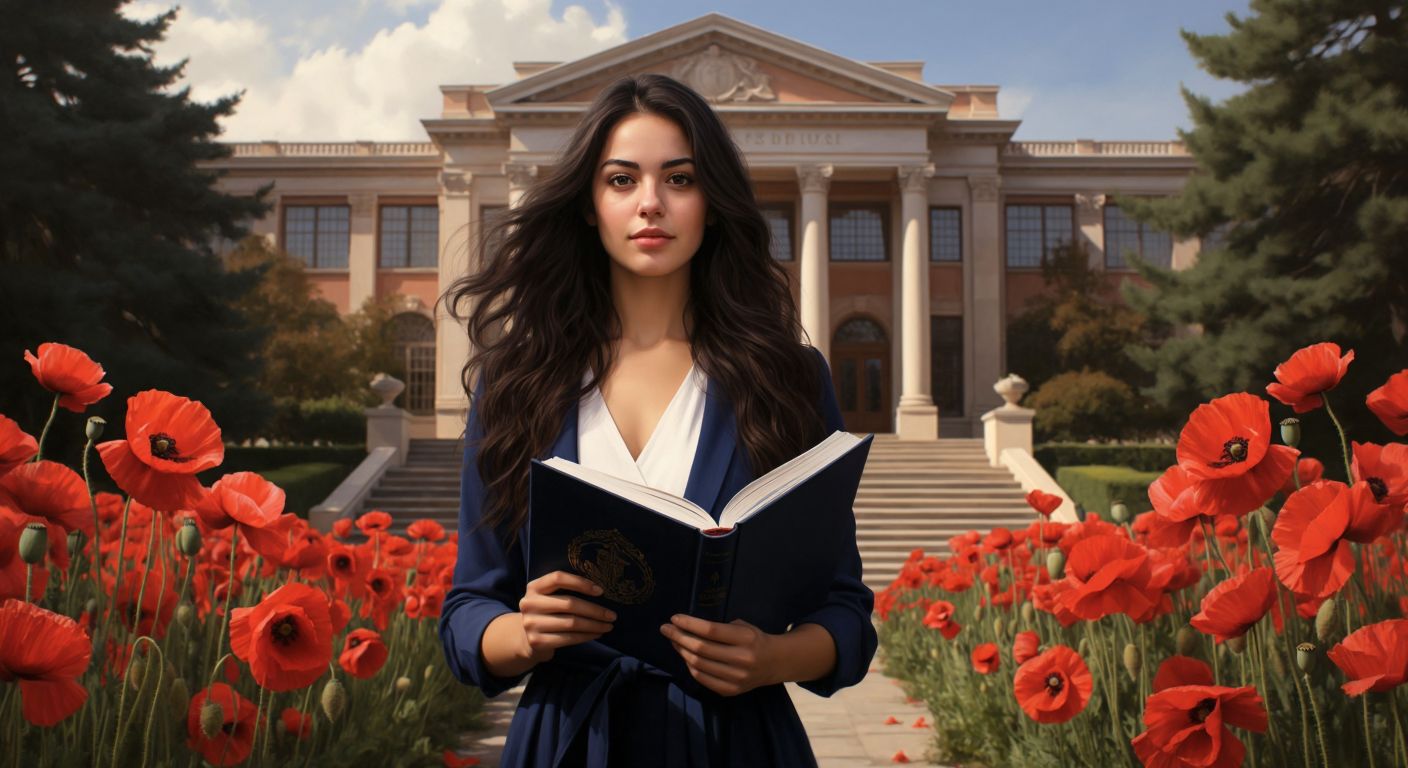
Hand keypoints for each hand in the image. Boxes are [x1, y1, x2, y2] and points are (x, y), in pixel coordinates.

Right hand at [519, 570, 615, 662]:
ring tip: (608, 626)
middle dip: (595, 610)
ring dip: (594, 625)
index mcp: (534, 587)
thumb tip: (599, 591)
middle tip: (612, 615)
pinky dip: (586, 636)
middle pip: (569, 603)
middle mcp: (529, 603)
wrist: (525, 638)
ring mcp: (531, 624)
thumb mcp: (548, 597)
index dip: (580, 583)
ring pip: (571, 623)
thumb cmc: (546, 613)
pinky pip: (568, 638)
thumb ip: (565, 591)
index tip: (600, 591)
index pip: (558, 578)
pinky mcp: (537, 641)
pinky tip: (596, 634)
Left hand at [659, 614, 777, 695]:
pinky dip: (689, 666)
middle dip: (679, 637)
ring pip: (698, 664)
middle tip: (666, 629)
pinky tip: (684, 656)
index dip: (690, 624)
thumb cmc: (754, 639)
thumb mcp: (742, 627)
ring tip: (674, 641)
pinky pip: (702, 678)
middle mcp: (741, 659)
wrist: (774, 663)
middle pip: (701, 648)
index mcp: (746, 638)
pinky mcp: (730, 691)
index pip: (711, 630)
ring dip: (681, 651)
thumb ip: (719, 628)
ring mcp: (736, 678)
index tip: (674, 618)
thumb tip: (687, 628)